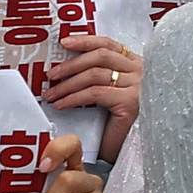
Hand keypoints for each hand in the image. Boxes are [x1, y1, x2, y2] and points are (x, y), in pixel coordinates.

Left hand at [37, 36, 142, 162]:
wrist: (136, 152)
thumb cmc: (123, 126)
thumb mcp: (113, 95)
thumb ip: (101, 79)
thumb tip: (67, 69)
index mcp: (137, 66)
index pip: (110, 45)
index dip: (86, 41)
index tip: (64, 42)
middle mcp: (141, 72)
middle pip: (100, 56)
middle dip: (71, 64)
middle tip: (51, 75)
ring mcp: (138, 86)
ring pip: (94, 74)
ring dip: (68, 84)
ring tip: (51, 94)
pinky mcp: (130, 102)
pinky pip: (95, 93)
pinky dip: (73, 98)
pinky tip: (61, 104)